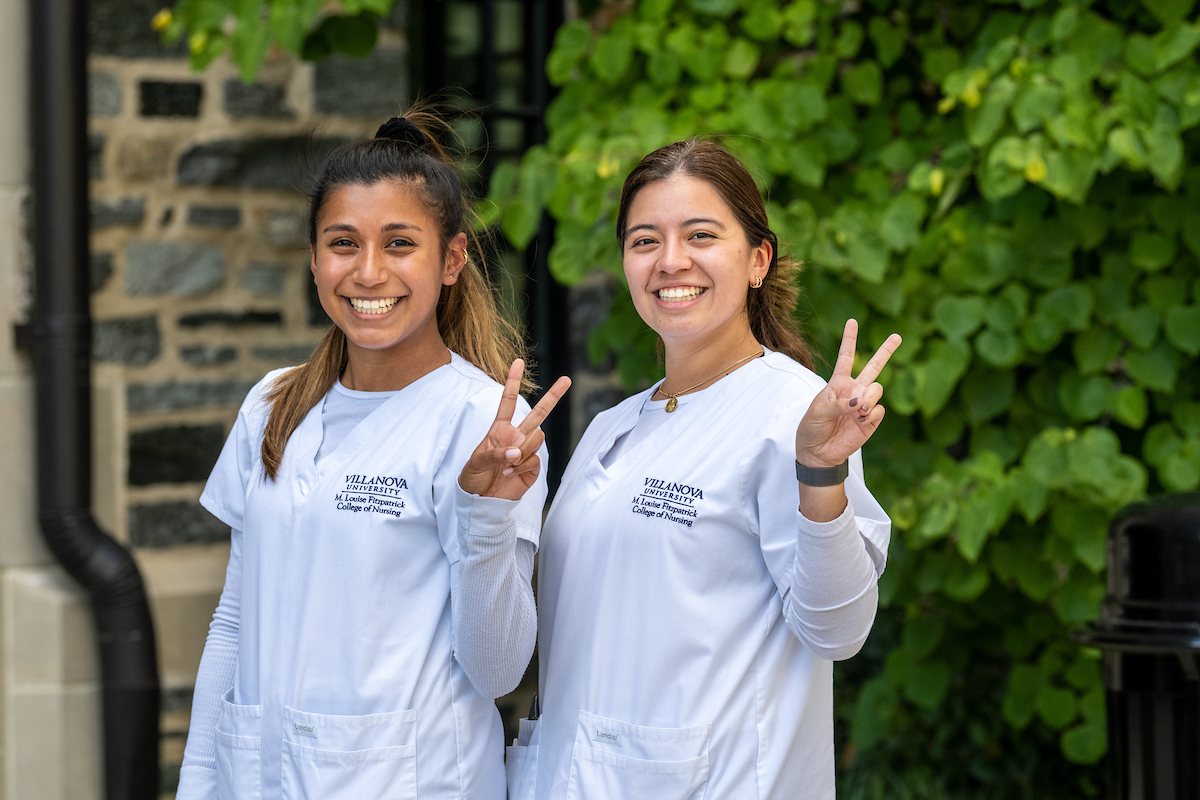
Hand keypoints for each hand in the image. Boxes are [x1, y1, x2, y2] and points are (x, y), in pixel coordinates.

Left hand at [459, 360, 571, 500]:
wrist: (481, 502)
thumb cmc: (473, 478)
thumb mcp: (476, 462)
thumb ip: (496, 454)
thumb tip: (517, 452)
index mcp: (500, 429)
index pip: (508, 401)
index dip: (514, 382)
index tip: (519, 362)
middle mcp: (516, 437)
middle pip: (539, 413)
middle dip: (553, 396)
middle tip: (567, 379)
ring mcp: (526, 452)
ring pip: (537, 437)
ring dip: (523, 449)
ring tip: (508, 464)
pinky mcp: (533, 468)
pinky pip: (535, 459)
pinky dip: (522, 466)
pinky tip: (510, 474)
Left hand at [795, 319, 901, 469]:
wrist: (818, 452)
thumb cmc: (812, 427)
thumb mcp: (818, 410)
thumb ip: (839, 403)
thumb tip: (859, 403)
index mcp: (838, 383)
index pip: (846, 357)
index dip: (849, 339)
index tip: (852, 321)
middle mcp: (854, 390)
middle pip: (874, 366)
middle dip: (886, 351)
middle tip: (897, 336)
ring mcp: (864, 404)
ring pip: (877, 388)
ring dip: (868, 398)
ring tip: (857, 410)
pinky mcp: (871, 420)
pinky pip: (878, 410)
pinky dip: (870, 414)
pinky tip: (860, 420)